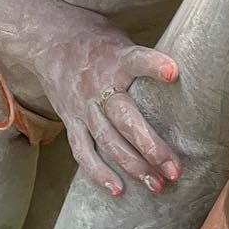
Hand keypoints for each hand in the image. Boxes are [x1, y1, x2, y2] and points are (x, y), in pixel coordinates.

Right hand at [27, 17, 180, 196]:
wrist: (48, 40)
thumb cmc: (96, 40)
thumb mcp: (120, 38)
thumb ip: (142, 60)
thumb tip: (180, 77)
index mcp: (115, 59)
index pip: (136, 60)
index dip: (154, 66)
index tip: (174, 73)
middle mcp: (99, 86)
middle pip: (125, 119)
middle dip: (151, 146)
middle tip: (175, 170)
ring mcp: (83, 107)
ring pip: (108, 141)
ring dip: (134, 166)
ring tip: (157, 186)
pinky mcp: (71, 120)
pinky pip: (83, 151)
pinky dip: (99, 173)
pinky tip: (119, 190)